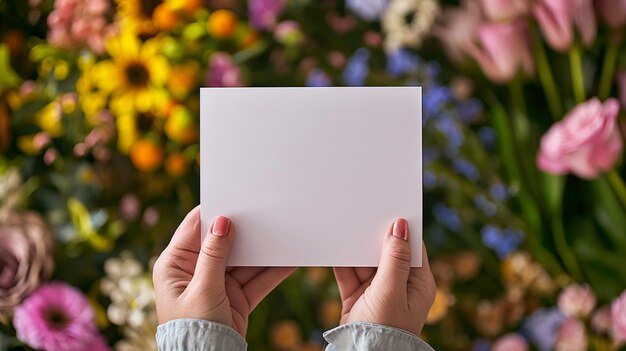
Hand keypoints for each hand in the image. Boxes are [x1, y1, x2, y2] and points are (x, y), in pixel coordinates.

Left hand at [153, 206, 295, 336]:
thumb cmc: (193, 330)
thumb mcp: (203, 289)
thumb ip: (214, 255)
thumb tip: (222, 221)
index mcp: (175, 265)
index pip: (195, 228)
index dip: (215, 212)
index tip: (235, 198)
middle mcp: (195, 271)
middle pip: (223, 242)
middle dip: (244, 231)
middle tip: (264, 213)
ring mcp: (217, 284)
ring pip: (244, 260)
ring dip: (262, 250)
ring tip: (282, 232)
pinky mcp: (235, 297)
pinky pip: (256, 279)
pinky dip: (273, 271)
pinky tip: (289, 259)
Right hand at [333, 218, 435, 335]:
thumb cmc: (384, 328)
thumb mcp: (391, 289)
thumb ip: (395, 257)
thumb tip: (401, 225)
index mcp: (418, 284)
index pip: (413, 248)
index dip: (402, 229)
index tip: (391, 209)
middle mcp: (399, 286)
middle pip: (387, 252)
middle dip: (374, 236)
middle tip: (364, 214)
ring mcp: (378, 291)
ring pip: (366, 261)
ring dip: (356, 248)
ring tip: (346, 226)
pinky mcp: (358, 297)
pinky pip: (350, 273)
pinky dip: (342, 261)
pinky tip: (335, 246)